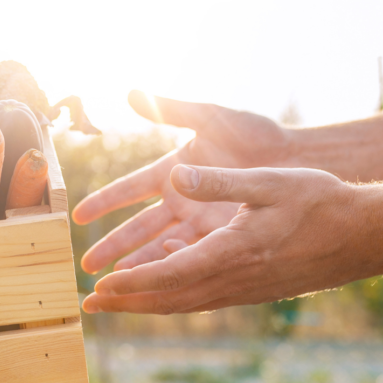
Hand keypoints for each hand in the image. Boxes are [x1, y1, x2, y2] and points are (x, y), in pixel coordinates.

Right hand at [73, 91, 292, 272]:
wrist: (303, 158)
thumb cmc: (256, 132)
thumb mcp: (211, 117)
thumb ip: (172, 109)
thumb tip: (131, 93)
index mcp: (174, 170)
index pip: (129, 190)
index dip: (104, 202)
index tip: (79, 217)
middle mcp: (183, 199)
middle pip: (139, 228)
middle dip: (112, 248)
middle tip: (86, 268)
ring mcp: (202, 220)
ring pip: (162, 248)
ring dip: (138, 266)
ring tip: (113, 287)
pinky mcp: (223, 236)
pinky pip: (192, 258)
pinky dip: (172, 272)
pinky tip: (154, 290)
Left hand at [82, 164, 375, 313]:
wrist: (362, 235)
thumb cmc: (318, 202)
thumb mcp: (268, 182)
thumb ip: (219, 181)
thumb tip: (177, 174)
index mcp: (232, 251)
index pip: (170, 273)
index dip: (133, 281)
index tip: (102, 285)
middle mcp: (234, 277)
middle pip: (169, 297)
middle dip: (127, 302)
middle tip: (90, 305)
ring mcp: (243, 288)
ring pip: (183, 302)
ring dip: (144, 304)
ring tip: (112, 305)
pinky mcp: (251, 289)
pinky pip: (201, 299)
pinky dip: (171, 299)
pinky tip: (158, 295)